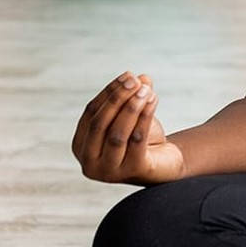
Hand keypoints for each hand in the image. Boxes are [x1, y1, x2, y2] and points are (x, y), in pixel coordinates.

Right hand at [72, 70, 184, 185]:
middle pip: (100, 124)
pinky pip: (136, 140)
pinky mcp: (132, 171)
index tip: (127, 75)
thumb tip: (140, 77)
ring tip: (146, 90)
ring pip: (117, 133)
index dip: (108, 93)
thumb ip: (132, 96)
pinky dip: (144, 117)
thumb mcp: (133, 115)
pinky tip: (153, 101)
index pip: (90, 114)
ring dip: (131, 107)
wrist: (164, 165)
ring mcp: (109, 171)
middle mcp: (89, 163)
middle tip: (135, 81)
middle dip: (117, 99)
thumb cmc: (142, 139)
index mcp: (80, 146)